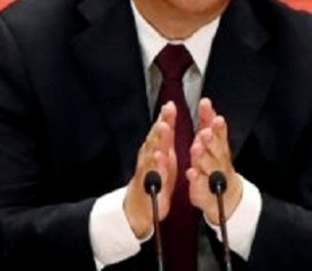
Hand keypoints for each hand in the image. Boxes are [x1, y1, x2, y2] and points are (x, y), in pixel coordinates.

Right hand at [124, 101, 178, 237]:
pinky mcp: (146, 184)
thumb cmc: (154, 178)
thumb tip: (167, 116)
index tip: (171, 104)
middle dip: (162, 123)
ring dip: (158, 139)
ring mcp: (147, 169)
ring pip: (152, 151)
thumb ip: (165, 137)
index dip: (166, 117)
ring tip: (164, 127)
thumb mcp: (163, 156)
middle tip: (168, 110)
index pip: (161, 130)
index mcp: (156, 149)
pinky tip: (159, 156)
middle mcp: (149, 156)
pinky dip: (156, 164)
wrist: (140, 206)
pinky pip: (151, 172)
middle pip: (155, 137)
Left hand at [186, 98, 241, 225]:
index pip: (219, 133)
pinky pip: (200, 184)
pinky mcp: (204, 189)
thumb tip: (205, 101)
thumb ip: (209, 122)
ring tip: (196, 148)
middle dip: (211, 140)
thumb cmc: (216, 163)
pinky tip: (190, 172)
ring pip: (208, 165)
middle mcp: (218, 160)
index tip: (216, 118)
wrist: (225, 195)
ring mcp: (212, 175)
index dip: (218, 126)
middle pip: (216, 149)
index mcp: (218, 146)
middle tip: (206, 133)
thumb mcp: (213, 140)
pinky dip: (195, 179)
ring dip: (203, 157)